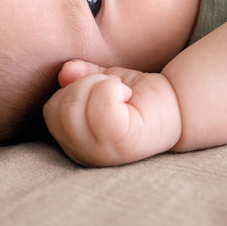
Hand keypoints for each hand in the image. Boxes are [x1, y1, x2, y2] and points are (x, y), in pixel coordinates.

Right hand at [43, 60, 181, 165]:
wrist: (175, 105)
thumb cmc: (135, 95)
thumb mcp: (100, 81)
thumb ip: (79, 76)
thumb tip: (65, 71)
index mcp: (74, 142)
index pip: (52, 111)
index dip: (72, 89)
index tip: (99, 86)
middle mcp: (84, 154)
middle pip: (60, 109)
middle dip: (84, 84)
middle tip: (111, 87)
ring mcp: (102, 153)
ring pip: (75, 108)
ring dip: (99, 85)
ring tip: (119, 91)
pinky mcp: (123, 144)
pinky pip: (100, 108)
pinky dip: (111, 90)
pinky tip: (127, 94)